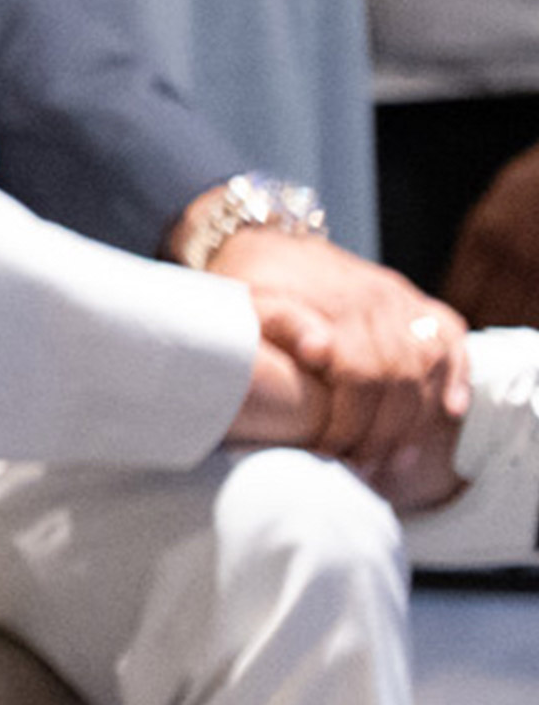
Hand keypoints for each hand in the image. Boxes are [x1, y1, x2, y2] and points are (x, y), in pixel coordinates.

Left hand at [216, 223, 470, 478]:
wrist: (262, 238)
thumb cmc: (248, 283)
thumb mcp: (247, 303)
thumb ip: (280, 325)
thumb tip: (320, 350)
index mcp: (334, 306)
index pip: (360, 378)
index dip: (347, 423)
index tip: (326, 452)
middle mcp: (376, 300)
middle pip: (398, 380)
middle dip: (381, 434)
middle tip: (359, 466)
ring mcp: (398, 299)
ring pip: (427, 366)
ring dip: (414, 419)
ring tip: (392, 459)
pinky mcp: (413, 301)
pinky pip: (450, 338)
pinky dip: (457, 375)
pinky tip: (450, 410)